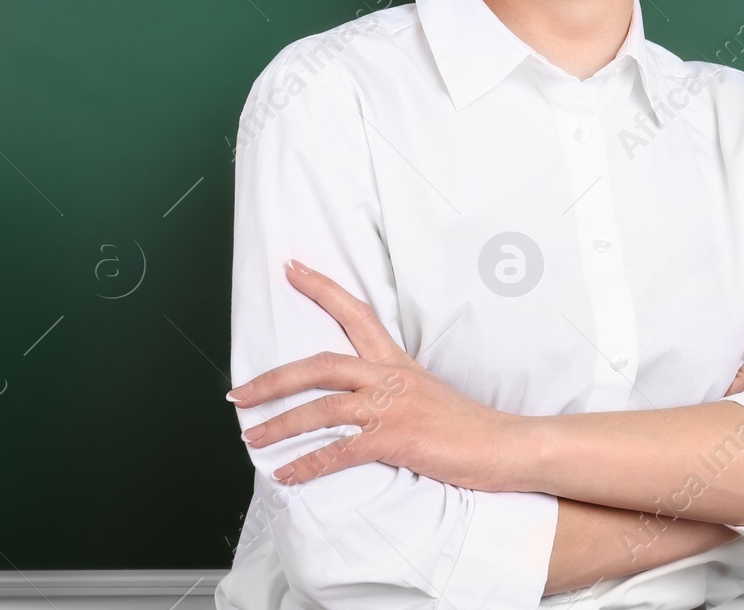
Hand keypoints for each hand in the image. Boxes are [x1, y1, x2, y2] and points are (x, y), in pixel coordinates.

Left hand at [226, 259, 521, 489]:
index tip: (292, 268)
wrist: (505, 445)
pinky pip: (339, 451)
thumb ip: (394, 393)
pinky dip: (308, 464)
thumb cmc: (469, 427)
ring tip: (251, 438)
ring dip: (280, 425)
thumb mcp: (428, 396)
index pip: (357, 314)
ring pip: (322, 407)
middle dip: (273, 378)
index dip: (322, 290)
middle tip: (238, 392)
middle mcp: (392, 378)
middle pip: (321, 365)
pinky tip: (286, 476)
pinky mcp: (396, 439)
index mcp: (399, 364)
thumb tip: (362, 404)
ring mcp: (393, 407)